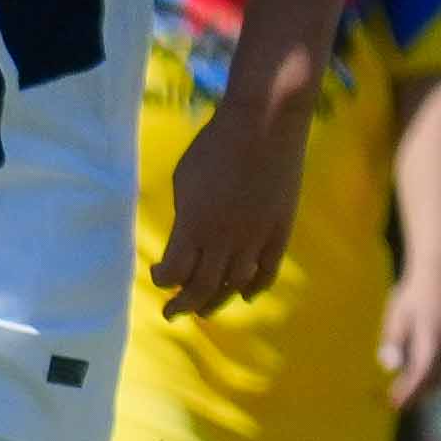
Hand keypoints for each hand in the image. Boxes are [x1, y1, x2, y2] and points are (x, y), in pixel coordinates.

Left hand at [153, 98, 313, 319]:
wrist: (264, 126)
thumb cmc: (214, 147)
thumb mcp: (184, 181)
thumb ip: (184, 217)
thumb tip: (185, 240)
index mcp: (194, 226)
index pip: (175, 272)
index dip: (164, 281)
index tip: (159, 276)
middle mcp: (225, 239)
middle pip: (203, 286)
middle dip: (185, 304)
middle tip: (174, 313)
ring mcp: (256, 237)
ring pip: (235, 283)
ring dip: (217, 299)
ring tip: (204, 310)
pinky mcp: (280, 230)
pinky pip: (267, 269)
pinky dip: (255, 286)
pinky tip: (244, 294)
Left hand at [385, 268, 440, 412]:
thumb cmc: (413, 295)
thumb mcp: (397, 315)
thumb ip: (394, 341)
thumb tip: (389, 367)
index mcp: (434, 341)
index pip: (422, 376)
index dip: (408, 393)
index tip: (393, 405)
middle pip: (435, 381)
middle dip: (417, 395)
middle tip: (394, 402)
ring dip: (428, 388)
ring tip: (405, 393)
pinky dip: (436, 378)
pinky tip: (421, 378)